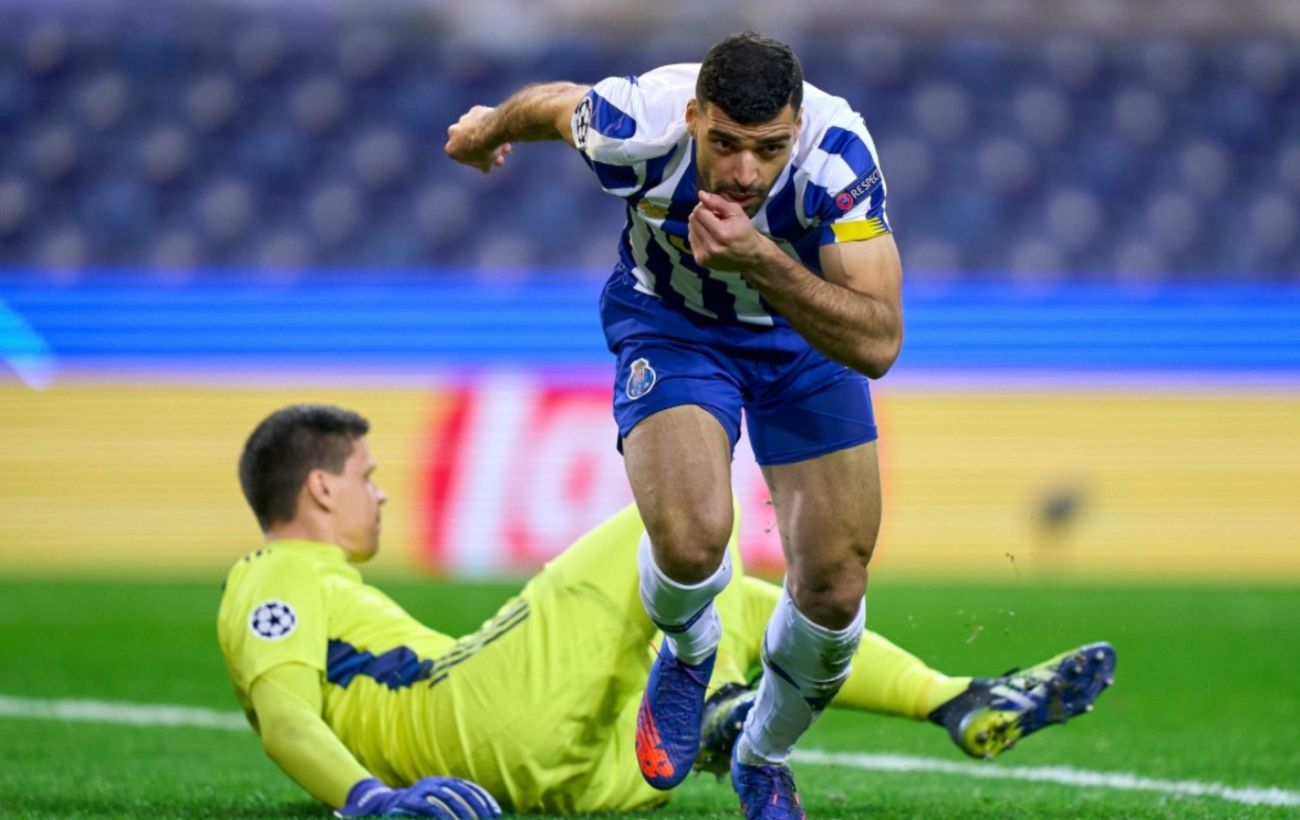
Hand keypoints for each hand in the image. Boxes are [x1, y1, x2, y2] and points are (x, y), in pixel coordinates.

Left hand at [337, 776, 502, 817]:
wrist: (374, 799)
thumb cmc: (371, 816)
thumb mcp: (361, 816)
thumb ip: (353, 815)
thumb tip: (340, 816)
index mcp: (409, 800)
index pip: (432, 809)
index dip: (446, 816)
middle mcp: (424, 789)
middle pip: (450, 800)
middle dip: (466, 814)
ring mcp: (433, 785)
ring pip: (461, 791)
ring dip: (478, 804)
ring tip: (492, 816)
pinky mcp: (440, 785)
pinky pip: (464, 787)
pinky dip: (479, 796)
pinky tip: (492, 808)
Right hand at [445, 105, 512, 172]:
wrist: (491, 131)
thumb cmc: (485, 150)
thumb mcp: (485, 164)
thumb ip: (483, 165)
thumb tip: (486, 169)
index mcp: (451, 148)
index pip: (462, 158)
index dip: (476, 162)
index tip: (487, 163)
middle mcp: (453, 133)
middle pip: (470, 143)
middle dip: (484, 149)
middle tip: (500, 156)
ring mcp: (463, 120)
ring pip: (477, 131)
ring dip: (490, 138)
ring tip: (506, 146)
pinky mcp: (474, 110)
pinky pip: (483, 120)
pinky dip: (491, 126)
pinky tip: (502, 132)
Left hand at [687, 190, 769, 271]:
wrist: (750, 257)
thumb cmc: (745, 232)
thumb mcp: (737, 213)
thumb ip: (718, 202)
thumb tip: (701, 194)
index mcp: (721, 234)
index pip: (699, 212)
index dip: (704, 206)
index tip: (713, 207)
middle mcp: (710, 247)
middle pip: (693, 220)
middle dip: (701, 215)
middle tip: (714, 217)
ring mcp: (704, 256)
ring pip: (690, 229)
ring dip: (699, 225)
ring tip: (713, 228)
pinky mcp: (700, 261)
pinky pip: (691, 240)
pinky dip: (698, 235)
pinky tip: (709, 236)